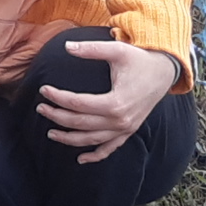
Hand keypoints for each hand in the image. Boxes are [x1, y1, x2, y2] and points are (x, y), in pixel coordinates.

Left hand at [33, 40, 182, 164]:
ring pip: (91, 140)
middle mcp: (120, 121)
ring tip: (50, 132)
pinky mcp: (129, 131)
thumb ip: (91, 49)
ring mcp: (125, 129)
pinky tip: (80, 159)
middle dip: (57, 117)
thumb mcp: (117, 51)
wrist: (165, 71)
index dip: (58, 97)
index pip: (77, 104)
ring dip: (69, 139)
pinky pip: (110, 148)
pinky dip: (95, 155)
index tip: (43, 89)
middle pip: (80, 124)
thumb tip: (66, 46)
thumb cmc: (140, 60)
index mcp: (115, 102)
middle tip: (40, 108)